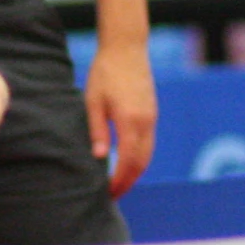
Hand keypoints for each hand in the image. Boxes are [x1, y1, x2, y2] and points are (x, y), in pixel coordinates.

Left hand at [83, 42, 156, 197]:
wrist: (126, 48)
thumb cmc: (104, 72)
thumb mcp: (93, 101)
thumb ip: (97, 130)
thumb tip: (100, 158)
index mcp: (130, 120)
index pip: (128, 160)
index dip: (120, 180)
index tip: (108, 193)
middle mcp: (146, 121)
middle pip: (142, 162)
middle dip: (128, 181)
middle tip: (113, 196)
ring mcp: (152, 117)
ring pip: (148, 154)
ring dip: (136, 172)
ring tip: (119, 184)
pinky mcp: (152, 113)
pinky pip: (149, 142)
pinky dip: (140, 158)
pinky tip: (126, 163)